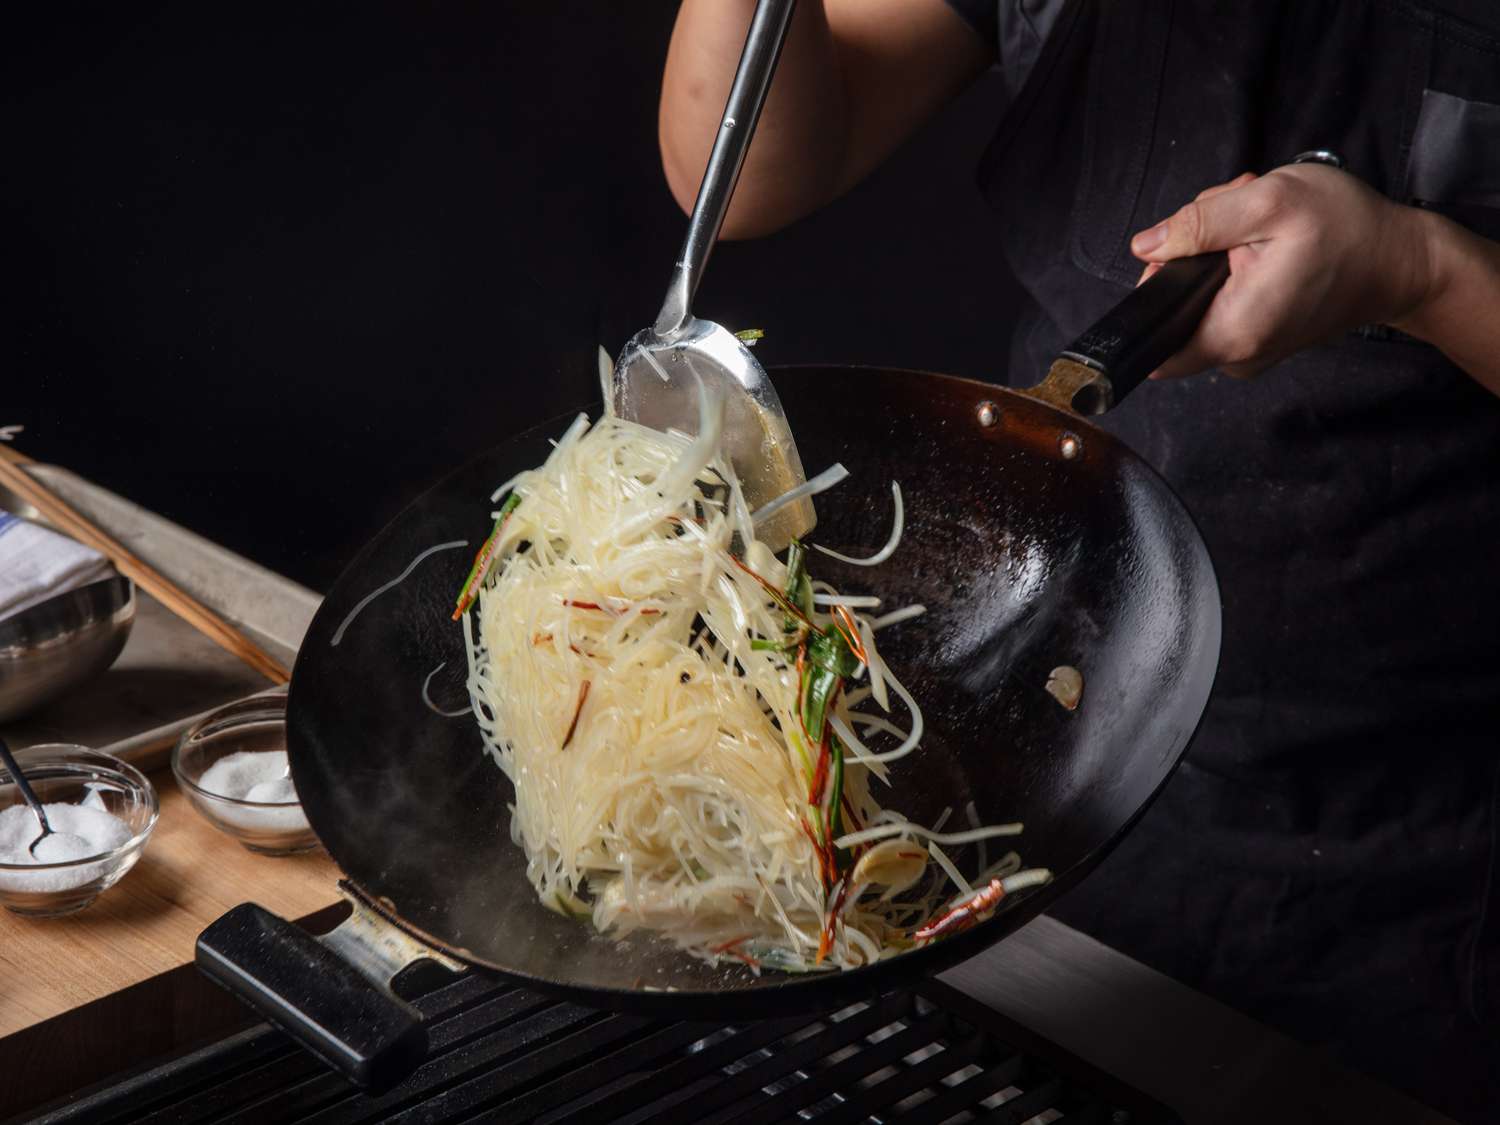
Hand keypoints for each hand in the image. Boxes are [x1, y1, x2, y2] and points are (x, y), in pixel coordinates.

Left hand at [1130, 165, 1434, 379]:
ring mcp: (1249, 352)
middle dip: (1192, 259)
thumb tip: (1146, 245)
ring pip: (1199, 303)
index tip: (1188, 254)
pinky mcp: (1260, 341)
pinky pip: (1223, 306)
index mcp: (1231, 332)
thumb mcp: (1270, 201)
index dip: (1155, 287)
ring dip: (1216, 259)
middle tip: (1236, 226)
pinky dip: (1235, 273)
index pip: (1152, 338)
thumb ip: (1199, 223)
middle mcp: (1237, 355)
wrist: (1403, 261)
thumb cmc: (1349, 229)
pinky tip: (1265, 248)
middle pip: (1174, 310)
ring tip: (1259, 233)